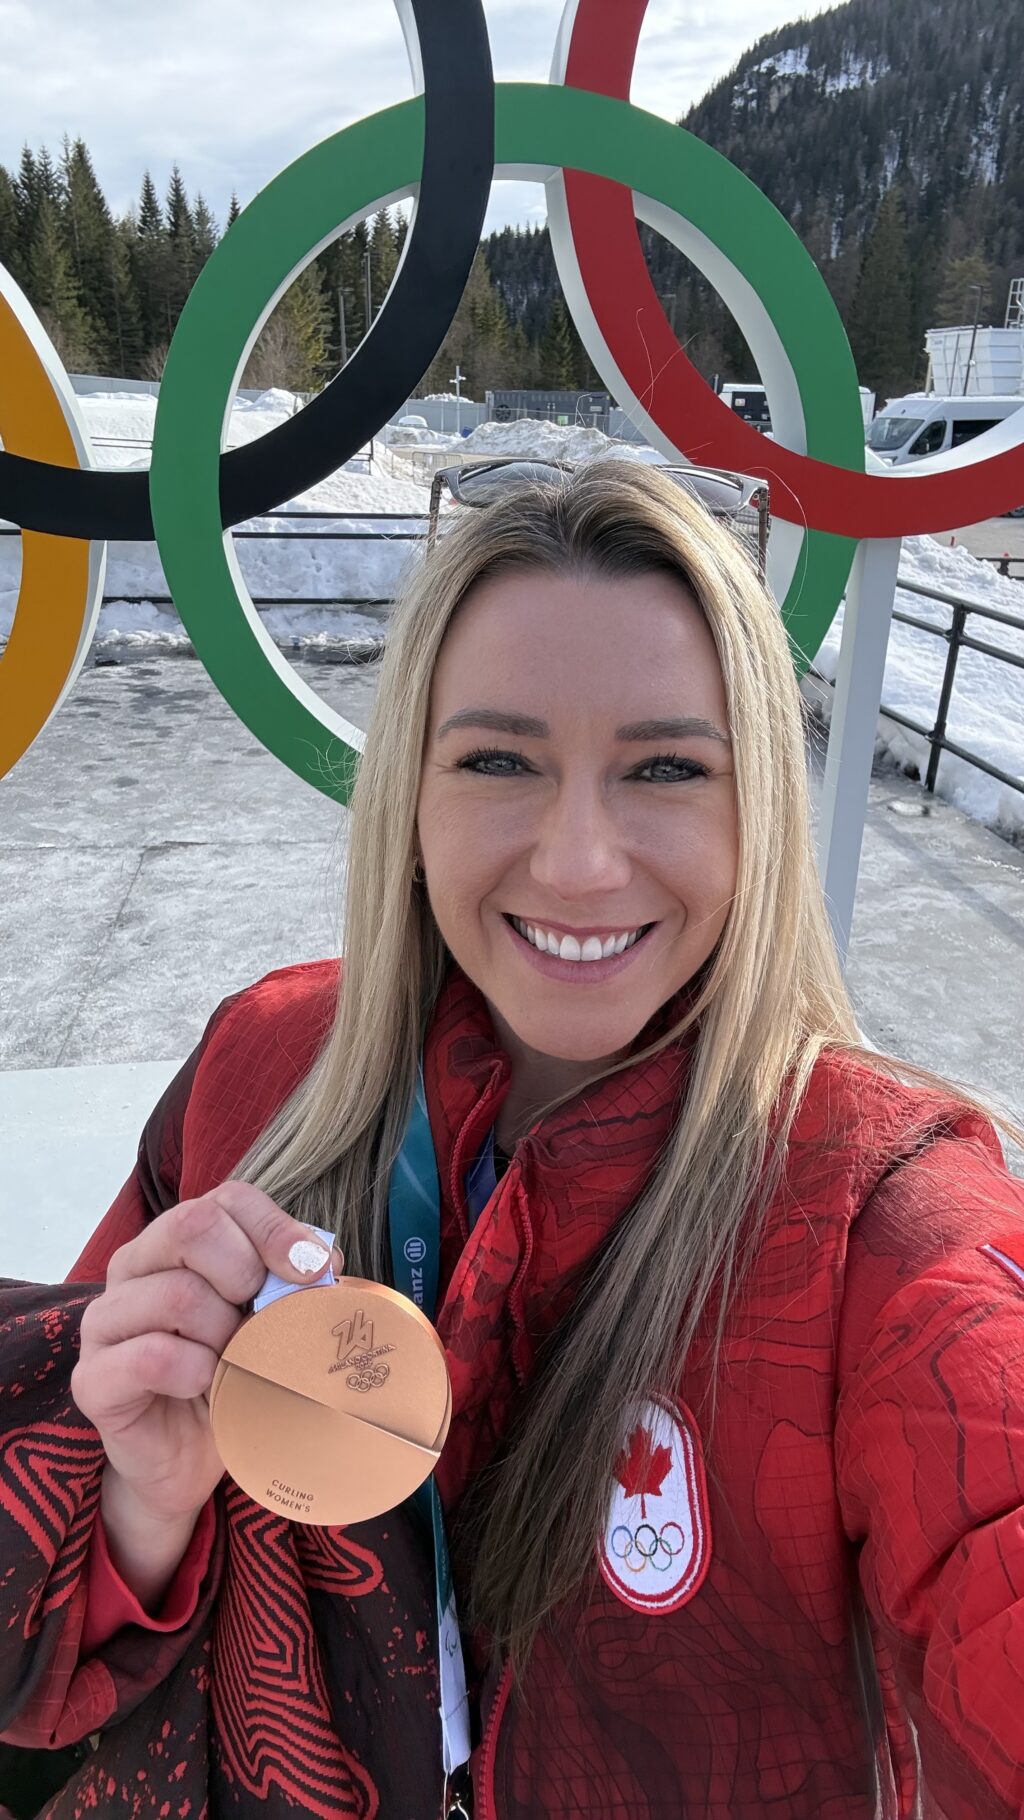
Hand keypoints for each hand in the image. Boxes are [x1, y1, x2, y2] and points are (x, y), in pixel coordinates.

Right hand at [72, 1182, 343, 1531]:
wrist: (187, 1457)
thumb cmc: (231, 1376)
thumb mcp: (268, 1321)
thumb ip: (290, 1284)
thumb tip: (325, 1262)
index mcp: (176, 1241)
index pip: (227, 1199)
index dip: (276, 1229)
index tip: (314, 1273)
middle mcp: (133, 1266)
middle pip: (192, 1226)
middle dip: (245, 1274)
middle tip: (259, 1321)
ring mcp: (106, 1319)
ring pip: (177, 1295)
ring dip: (224, 1335)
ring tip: (232, 1362)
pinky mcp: (94, 1377)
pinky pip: (153, 1357)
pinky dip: (195, 1373)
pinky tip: (205, 1387)